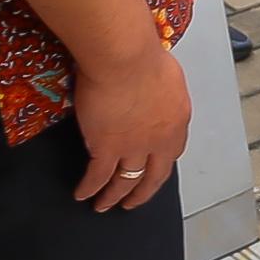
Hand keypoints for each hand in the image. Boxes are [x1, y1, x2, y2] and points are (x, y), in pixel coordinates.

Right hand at [73, 42, 189, 210]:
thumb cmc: (142, 54)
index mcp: (176, 120)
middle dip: (142, 192)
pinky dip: (90, 188)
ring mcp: (133, 147)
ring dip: (114, 196)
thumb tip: (152, 91)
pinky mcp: (106, 148)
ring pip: (125, 181)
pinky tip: (83, 194)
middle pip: (153, 176)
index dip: (160, 165)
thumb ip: (160, 91)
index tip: (154, 172)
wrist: (124, 57)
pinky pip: (98, 176)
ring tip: (105, 205)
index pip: (172, 152)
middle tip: (133, 202)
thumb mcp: (165, 75)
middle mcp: (159, 139)